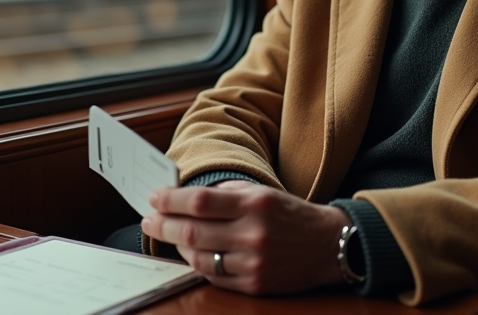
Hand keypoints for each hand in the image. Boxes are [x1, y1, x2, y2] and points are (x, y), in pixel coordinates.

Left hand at [141, 180, 351, 294]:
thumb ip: (225, 194)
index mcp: (254, 204)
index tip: (154, 198)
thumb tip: (183, 195)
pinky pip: (214, 276)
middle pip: (193, 231)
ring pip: (199, 257)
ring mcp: (253, 263)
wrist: (328, 245)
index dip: (171, 200)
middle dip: (163, 224)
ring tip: (169, 235)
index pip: (200, 202)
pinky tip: (191, 253)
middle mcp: (253, 234)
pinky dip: (197, 264)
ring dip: (177, 245)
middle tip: (149, 219)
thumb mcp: (261, 192)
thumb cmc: (288, 214)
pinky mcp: (255, 285)